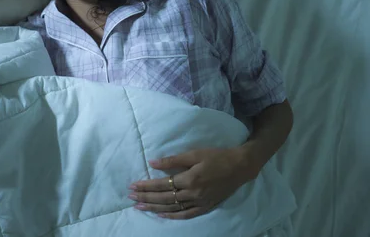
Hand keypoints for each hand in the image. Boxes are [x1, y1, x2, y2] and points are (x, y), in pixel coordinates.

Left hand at [128, 148, 250, 219]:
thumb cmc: (216, 156)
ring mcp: (200, 202)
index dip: (146, 186)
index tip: (133, 186)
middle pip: (164, 198)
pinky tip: (161, 215)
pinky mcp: (206, 207)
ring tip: (140, 207)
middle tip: (131, 197)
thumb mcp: (194, 154)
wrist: (240, 167)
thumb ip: (172, 160)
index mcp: (189, 179)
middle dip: (146, 198)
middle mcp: (193, 194)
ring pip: (173, 208)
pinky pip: (186, 214)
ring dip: (155, 208)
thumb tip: (152, 163)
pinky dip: (173, 216)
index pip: (162, 185)